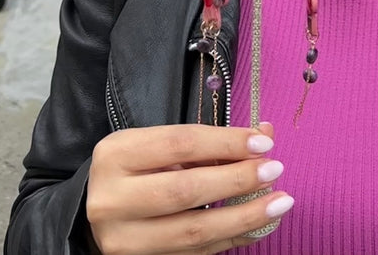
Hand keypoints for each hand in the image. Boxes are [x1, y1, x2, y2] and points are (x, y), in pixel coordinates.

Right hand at [87, 122, 292, 253]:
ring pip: (192, 232)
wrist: (98, 208)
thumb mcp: (161, 144)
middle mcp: (112, 200)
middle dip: (236, 181)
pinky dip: (232, 238)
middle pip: (184, 191)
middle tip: (274, 171)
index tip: (263, 144)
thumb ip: (209, 141)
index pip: (179, 144)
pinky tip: (259, 225)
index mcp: (116, 155)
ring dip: (243, 217)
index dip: (225, 143)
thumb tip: (264, 136)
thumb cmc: (137, 167)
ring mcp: (124, 241)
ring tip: (280, 202)